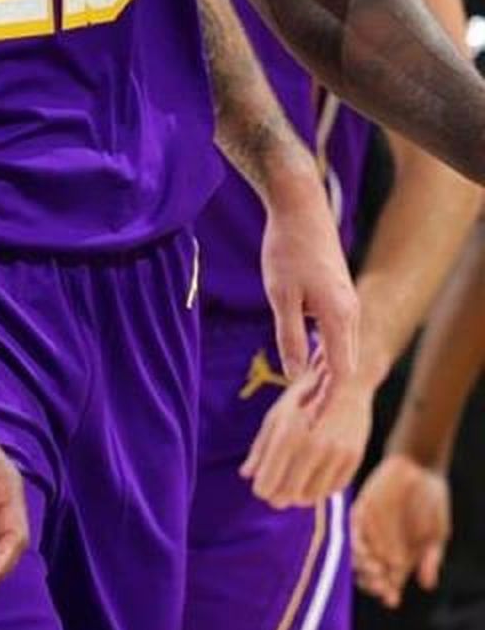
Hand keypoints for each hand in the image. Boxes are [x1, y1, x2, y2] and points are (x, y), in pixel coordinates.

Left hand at [241, 359, 372, 506]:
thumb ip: (260, 447)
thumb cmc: (303, 399)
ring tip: (291, 495)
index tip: (259, 491)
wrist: (344, 384)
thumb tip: (245, 475)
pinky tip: (311, 487)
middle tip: (273, 499)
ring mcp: (338, 453)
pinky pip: (334, 487)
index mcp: (290, 432)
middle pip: (291, 491)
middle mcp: (314, 445)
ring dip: (300, 497)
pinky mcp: (355, 458)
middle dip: (279, 497)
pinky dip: (320, 491)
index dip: (263, 488)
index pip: (271, 476)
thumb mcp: (276, 416)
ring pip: (314, 494)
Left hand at [259, 173, 358, 414]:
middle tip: (301, 417)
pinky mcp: (337, 293)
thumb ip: (289, 336)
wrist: (300, 207)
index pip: (341, 373)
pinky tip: (308, 361)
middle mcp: (350, 312)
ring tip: (302, 397)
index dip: (326, 400)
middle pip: (344, 365)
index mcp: (339, 317)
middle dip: (326, 393)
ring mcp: (346, 302)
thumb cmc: (286, 248)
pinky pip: (336, 333)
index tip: (309, 423)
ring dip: (325, 374)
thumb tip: (295, 374)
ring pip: (342, 349)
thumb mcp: (280, 295)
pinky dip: (325, 353)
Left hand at [352, 453, 449, 607]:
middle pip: (371, 571)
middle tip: (380, 584)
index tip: (390, 600)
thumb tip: (426, 584)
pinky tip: (363, 548)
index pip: (391, 581)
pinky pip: (353, 528)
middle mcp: (383, 545)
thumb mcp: (436, 533)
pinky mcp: (360, 509)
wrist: (419, 468)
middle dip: (373, 581)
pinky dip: (356, 540)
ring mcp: (370, 528)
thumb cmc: (432, 502)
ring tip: (374, 568)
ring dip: (363, 565)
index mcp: (403, 555)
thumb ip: (430, 557)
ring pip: (359, 554)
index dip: (388, 592)